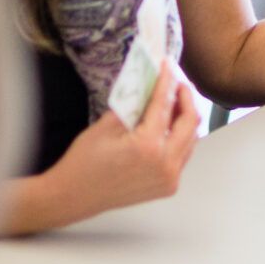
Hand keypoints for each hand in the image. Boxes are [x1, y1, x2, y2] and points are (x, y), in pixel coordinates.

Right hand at [2, 63, 202, 234]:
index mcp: (148, 146)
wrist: (73, 197)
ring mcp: (169, 178)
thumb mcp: (105, 125)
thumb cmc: (83, 162)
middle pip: (190, 122)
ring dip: (185, 118)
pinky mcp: (168, 186)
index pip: (164, 105)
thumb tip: (149, 85)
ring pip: (191, 140)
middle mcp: (165, 164)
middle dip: (185, 98)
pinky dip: (180, 138)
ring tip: (174, 101)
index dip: (167, 82)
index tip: (167, 66)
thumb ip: (132, 105)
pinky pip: (183, 156)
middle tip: (177, 83)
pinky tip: (169, 126)